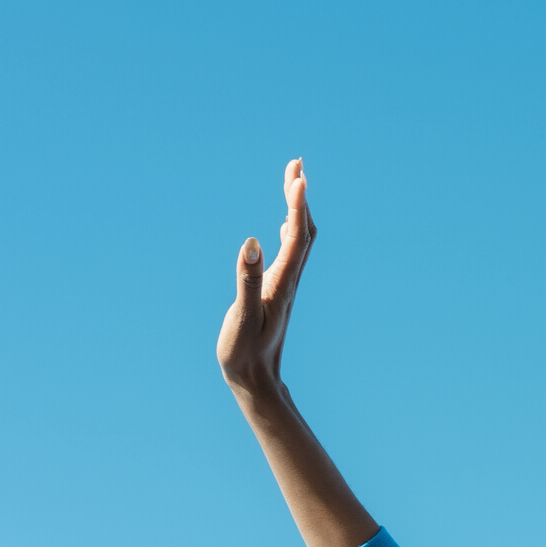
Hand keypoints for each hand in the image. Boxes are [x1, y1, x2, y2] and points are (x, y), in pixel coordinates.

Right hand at [217, 158, 316, 401]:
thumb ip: (247, 280)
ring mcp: (284, 285)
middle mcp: (289, 280)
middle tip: (296, 163)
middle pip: (303, 231)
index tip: (298, 174)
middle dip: (300, 196)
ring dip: (298, 208)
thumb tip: (253, 242)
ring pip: (299, 239)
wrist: (257, 382)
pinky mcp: (277, 291)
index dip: (298, 204)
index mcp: (282, 283)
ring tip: (294, 179)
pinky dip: (291, 228)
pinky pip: (290, 252)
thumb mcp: (242, 317)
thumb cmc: (245, 353)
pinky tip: (286, 223)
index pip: (296, 237)